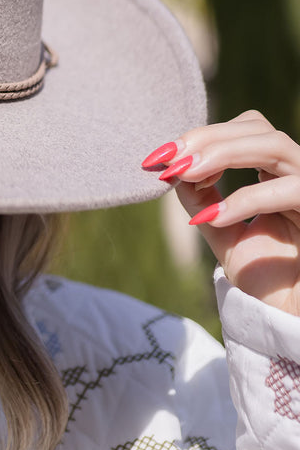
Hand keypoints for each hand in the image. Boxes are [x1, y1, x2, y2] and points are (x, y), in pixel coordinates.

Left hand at [142, 111, 299, 315]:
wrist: (289, 320)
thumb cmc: (264, 278)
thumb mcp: (222, 232)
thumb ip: (201, 199)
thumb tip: (173, 170)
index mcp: (276, 174)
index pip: (246, 130)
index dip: (205, 135)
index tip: (163, 156)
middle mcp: (296, 175)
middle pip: (259, 128)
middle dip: (209, 138)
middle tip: (171, 159)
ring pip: (276, 145)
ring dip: (224, 153)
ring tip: (185, 173)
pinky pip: (291, 191)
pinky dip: (248, 199)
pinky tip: (213, 217)